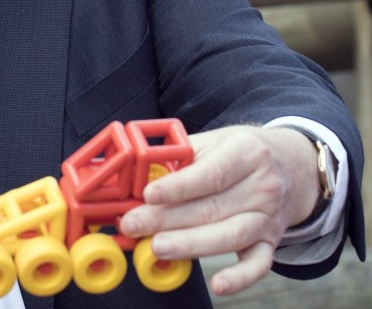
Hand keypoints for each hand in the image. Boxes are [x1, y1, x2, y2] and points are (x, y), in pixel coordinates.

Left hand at [118, 125, 319, 295]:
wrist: (292, 166)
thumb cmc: (240, 152)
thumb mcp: (214, 141)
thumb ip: (179, 156)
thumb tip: (136, 174)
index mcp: (246, 153)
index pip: (210, 173)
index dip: (178, 186)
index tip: (149, 194)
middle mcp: (262, 186)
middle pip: (212, 208)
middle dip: (167, 219)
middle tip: (133, 224)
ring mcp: (268, 217)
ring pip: (229, 235)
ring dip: (191, 244)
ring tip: (157, 247)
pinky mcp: (271, 242)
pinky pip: (259, 264)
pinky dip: (240, 278)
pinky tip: (219, 285)